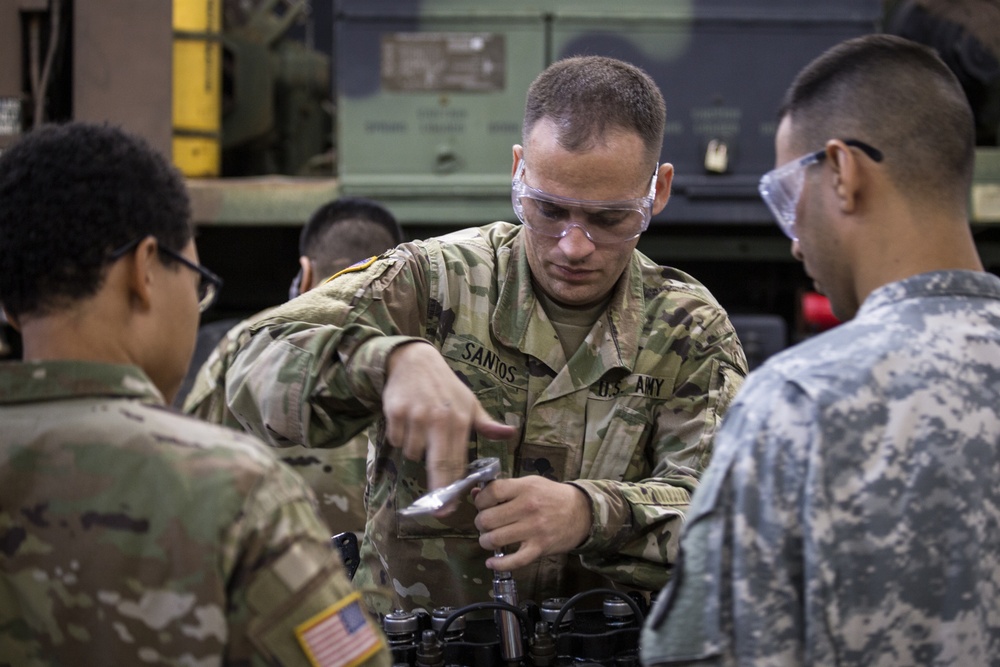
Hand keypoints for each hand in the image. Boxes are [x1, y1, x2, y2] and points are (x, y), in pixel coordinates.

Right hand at [383, 342, 516, 492]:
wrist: (414, 361)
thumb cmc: (446, 386)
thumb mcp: (469, 402)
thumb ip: (487, 424)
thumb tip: (511, 433)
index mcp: (459, 420)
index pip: (457, 461)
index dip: (454, 487)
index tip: (453, 507)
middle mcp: (438, 419)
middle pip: (437, 465)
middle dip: (438, 490)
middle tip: (438, 510)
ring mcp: (415, 416)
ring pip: (412, 453)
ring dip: (415, 450)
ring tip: (421, 432)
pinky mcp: (395, 412)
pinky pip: (395, 440)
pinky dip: (399, 437)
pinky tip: (407, 423)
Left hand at [472, 476, 591, 570]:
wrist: (581, 512)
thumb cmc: (552, 496)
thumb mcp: (530, 484)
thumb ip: (503, 487)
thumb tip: (475, 493)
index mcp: (525, 488)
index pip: (491, 493)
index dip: (480, 500)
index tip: (481, 504)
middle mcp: (528, 508)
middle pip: (488, 518)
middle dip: (480, 523)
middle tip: (485, 523)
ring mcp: (533, 530)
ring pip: (495, 539)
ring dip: (485, 541)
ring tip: (489, 538)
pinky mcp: (539, 548)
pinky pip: (514, 561)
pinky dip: (499, 564)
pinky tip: (492, 562)